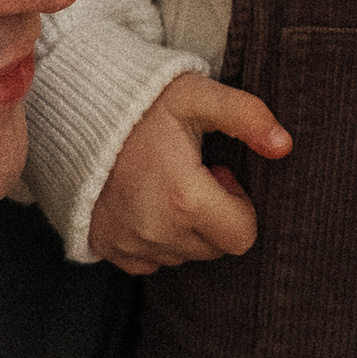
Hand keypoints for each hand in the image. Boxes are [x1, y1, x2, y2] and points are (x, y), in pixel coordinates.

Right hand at [87, 75, 290, 273]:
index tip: (218, 173)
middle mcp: (157, 232)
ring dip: (185, 227)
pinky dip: (155, 238)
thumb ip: (246, 116)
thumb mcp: (196, 96)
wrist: (72, 111)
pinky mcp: (108, 248)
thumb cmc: (140, 102)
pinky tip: (144, 201)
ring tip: (165, 183)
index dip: (239, 204)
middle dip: (214, 216)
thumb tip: (284, 145)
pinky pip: (150, 261)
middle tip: (193, 175)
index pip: (243, 236)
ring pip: (184, 255)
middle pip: (214, 248)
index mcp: (185, 199)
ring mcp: (129, 244)